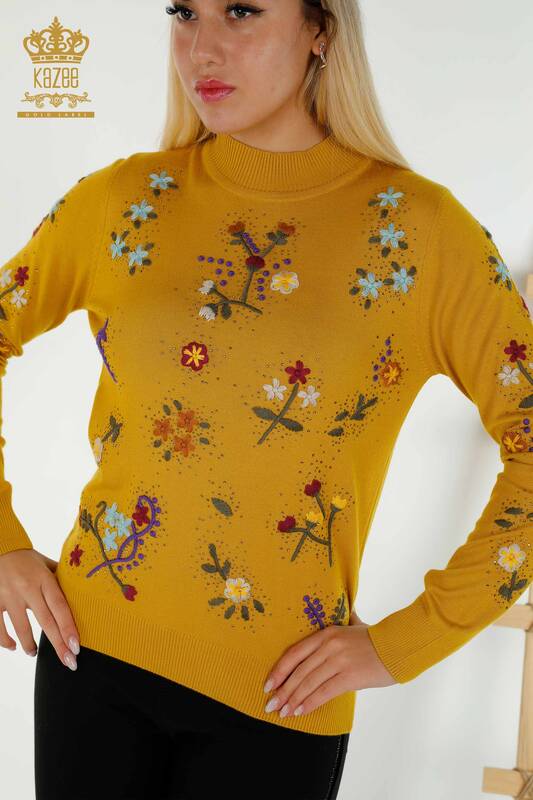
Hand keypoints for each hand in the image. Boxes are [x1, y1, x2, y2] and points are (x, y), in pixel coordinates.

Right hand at [0, 548, 79, 669]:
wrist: (0, 547)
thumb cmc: (27, 558)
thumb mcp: (47, 564)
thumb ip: (61, 579)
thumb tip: (83, 591)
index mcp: (45, 579)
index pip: (60, 607)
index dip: (69, 627)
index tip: (76, 646)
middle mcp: (28, 588)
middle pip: (46, 621)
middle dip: (58, 645)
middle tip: (69, 662)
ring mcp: (9, 596)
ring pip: (22, 628)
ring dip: (30, 645)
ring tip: (35, 653)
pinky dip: (6, 641)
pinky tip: (13, 646)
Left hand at [262, 608, 396, 718]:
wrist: (400, 646)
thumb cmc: (377, 638)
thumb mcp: (355, 624)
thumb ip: (346, 620)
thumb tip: (346, 611)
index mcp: (327, 633)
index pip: (295, 653)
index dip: (280, 670)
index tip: (269, 684)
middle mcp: (329, 646)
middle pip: (298, 671)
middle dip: (283, 690)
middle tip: (271, 704)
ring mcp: (339, 661)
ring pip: (308, 683)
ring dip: (293, 700)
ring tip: (283, 712)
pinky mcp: (350, 676)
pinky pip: (324, 693)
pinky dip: (310, 703)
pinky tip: (300, 711)